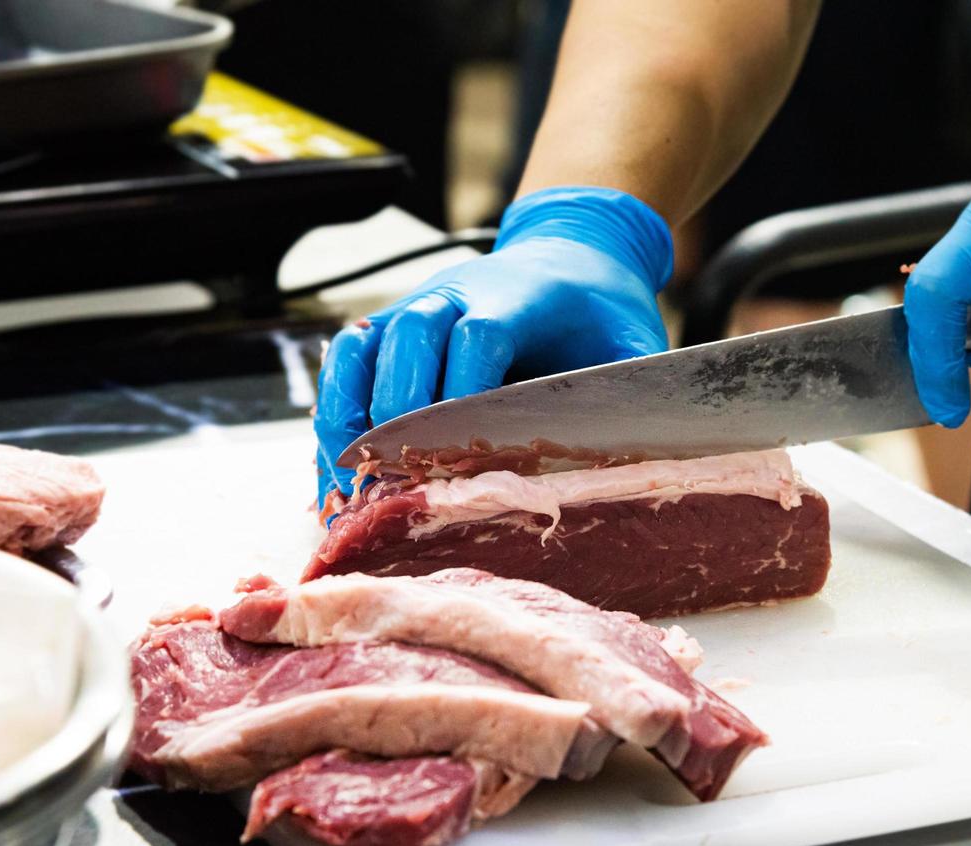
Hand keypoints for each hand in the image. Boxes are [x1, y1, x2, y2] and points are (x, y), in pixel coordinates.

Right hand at [314, 186, 673, 506]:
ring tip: (346, 471)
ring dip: (349, 407)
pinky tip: (336, 458)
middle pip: (409, 335)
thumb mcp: (633, 339)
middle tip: (394, 471)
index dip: (462, 387)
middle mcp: (456, 292)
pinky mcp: (393, 325)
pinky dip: (334, 405)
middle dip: (398, 406)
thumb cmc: (599, 307)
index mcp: (519, 294)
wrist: (571, 248)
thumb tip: (636, 444)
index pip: (478, 332)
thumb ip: (633, 383)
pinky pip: (348, 358)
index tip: (455, 447)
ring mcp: (417, 305)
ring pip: (364, 343)